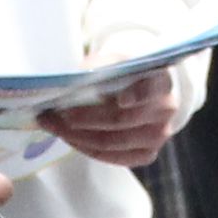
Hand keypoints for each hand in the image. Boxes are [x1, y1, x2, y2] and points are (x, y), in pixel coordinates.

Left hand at [40, 69, 180, 168]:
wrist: (140, 89)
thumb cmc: (124, 73)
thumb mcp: (115, 60)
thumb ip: (99, 67)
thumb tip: (71, 79)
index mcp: (160, 81)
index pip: (150, 89)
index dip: (137, 95)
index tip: (121, 99)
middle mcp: (164, 110)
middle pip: (120, 119)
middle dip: (84, 117)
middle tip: (55, 113)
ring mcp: (158, 135)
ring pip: (111, 142)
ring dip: (77, 135)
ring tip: (53, 125)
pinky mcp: (147, 153)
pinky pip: (112, 157)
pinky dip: (86, 148)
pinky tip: (69, 137)